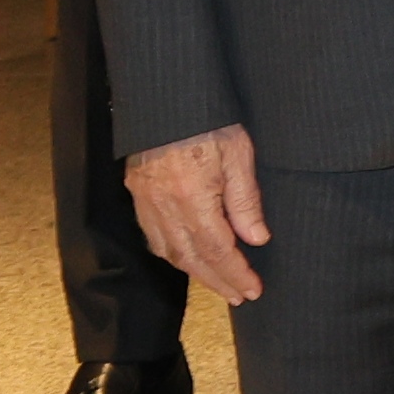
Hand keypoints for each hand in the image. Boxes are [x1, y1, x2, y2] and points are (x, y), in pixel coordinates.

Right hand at [128, 125, 268, 303]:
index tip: (253, 289)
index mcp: (192, 197)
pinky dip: (172, 253)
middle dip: (217, 280)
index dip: (235, 273)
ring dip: (194, 271)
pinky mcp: (137, 192)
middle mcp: (164, 205)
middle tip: (239, 296)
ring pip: (169, 250)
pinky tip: (188, 257)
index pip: (216, 249)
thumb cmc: (208, 121)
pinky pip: (153, 235)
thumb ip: (246, 200)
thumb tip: (256, 239)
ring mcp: (146, 200)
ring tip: (218, 283)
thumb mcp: (239, 154)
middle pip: (191, 257)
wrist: (166, 97)